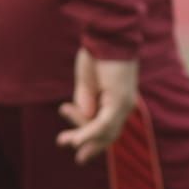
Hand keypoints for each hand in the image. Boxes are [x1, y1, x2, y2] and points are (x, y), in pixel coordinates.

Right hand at [57, 48, 138, 164]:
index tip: (77, 153)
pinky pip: (103, 125)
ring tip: (63, 141)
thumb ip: (85, 102)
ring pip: (103, 132)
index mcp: (118, 101)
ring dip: (82, 138)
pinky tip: (76, 141)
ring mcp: (124, 105)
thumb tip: (85, 119)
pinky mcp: (119, 101)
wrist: (105, 34)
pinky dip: (89, 133)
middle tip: (66, 147)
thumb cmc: (96, 53)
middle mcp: (125, 106)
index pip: (106, 129)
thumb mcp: (87, 82)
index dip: (92, 143)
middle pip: (106, 133)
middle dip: (87, 144)